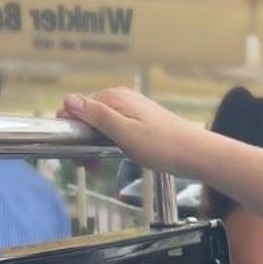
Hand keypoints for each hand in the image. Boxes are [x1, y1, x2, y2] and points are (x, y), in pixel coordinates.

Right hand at [61, 87, 197, 175]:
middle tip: (90, 166)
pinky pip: (113, 127)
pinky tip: (114, 155)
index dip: (70, 131)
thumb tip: (68, 99)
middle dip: (82, 141)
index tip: (78, 155)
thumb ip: (96, 116)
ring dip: (93, 144)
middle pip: (86, 116)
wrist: (194, 153)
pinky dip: (108, 142)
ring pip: (99, 124)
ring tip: (100, 165)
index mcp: (113, 97)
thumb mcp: (123, 132)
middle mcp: (119, 97)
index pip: (75, 106)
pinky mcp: (138, 118)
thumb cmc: (161, 145)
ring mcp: (129, 107)